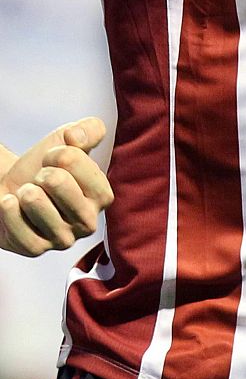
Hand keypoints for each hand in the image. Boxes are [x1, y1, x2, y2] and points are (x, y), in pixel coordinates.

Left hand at [0, 117, 113, 256]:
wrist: (12, 186)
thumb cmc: (45, 165)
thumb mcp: (69, 140)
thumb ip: (88, 129)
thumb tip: (76, 137)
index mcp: (102, 196)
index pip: (83, 168)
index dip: (62, 156)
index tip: (55, 157)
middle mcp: (87, 222)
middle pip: (62, 186)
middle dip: (45, 174)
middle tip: (41, 177)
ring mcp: (62, 239)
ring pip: (40, 209)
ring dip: (27, 193)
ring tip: (27, 192)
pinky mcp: (36, 250)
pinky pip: (21, 230)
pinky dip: (10, 210)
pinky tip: (12, 203)